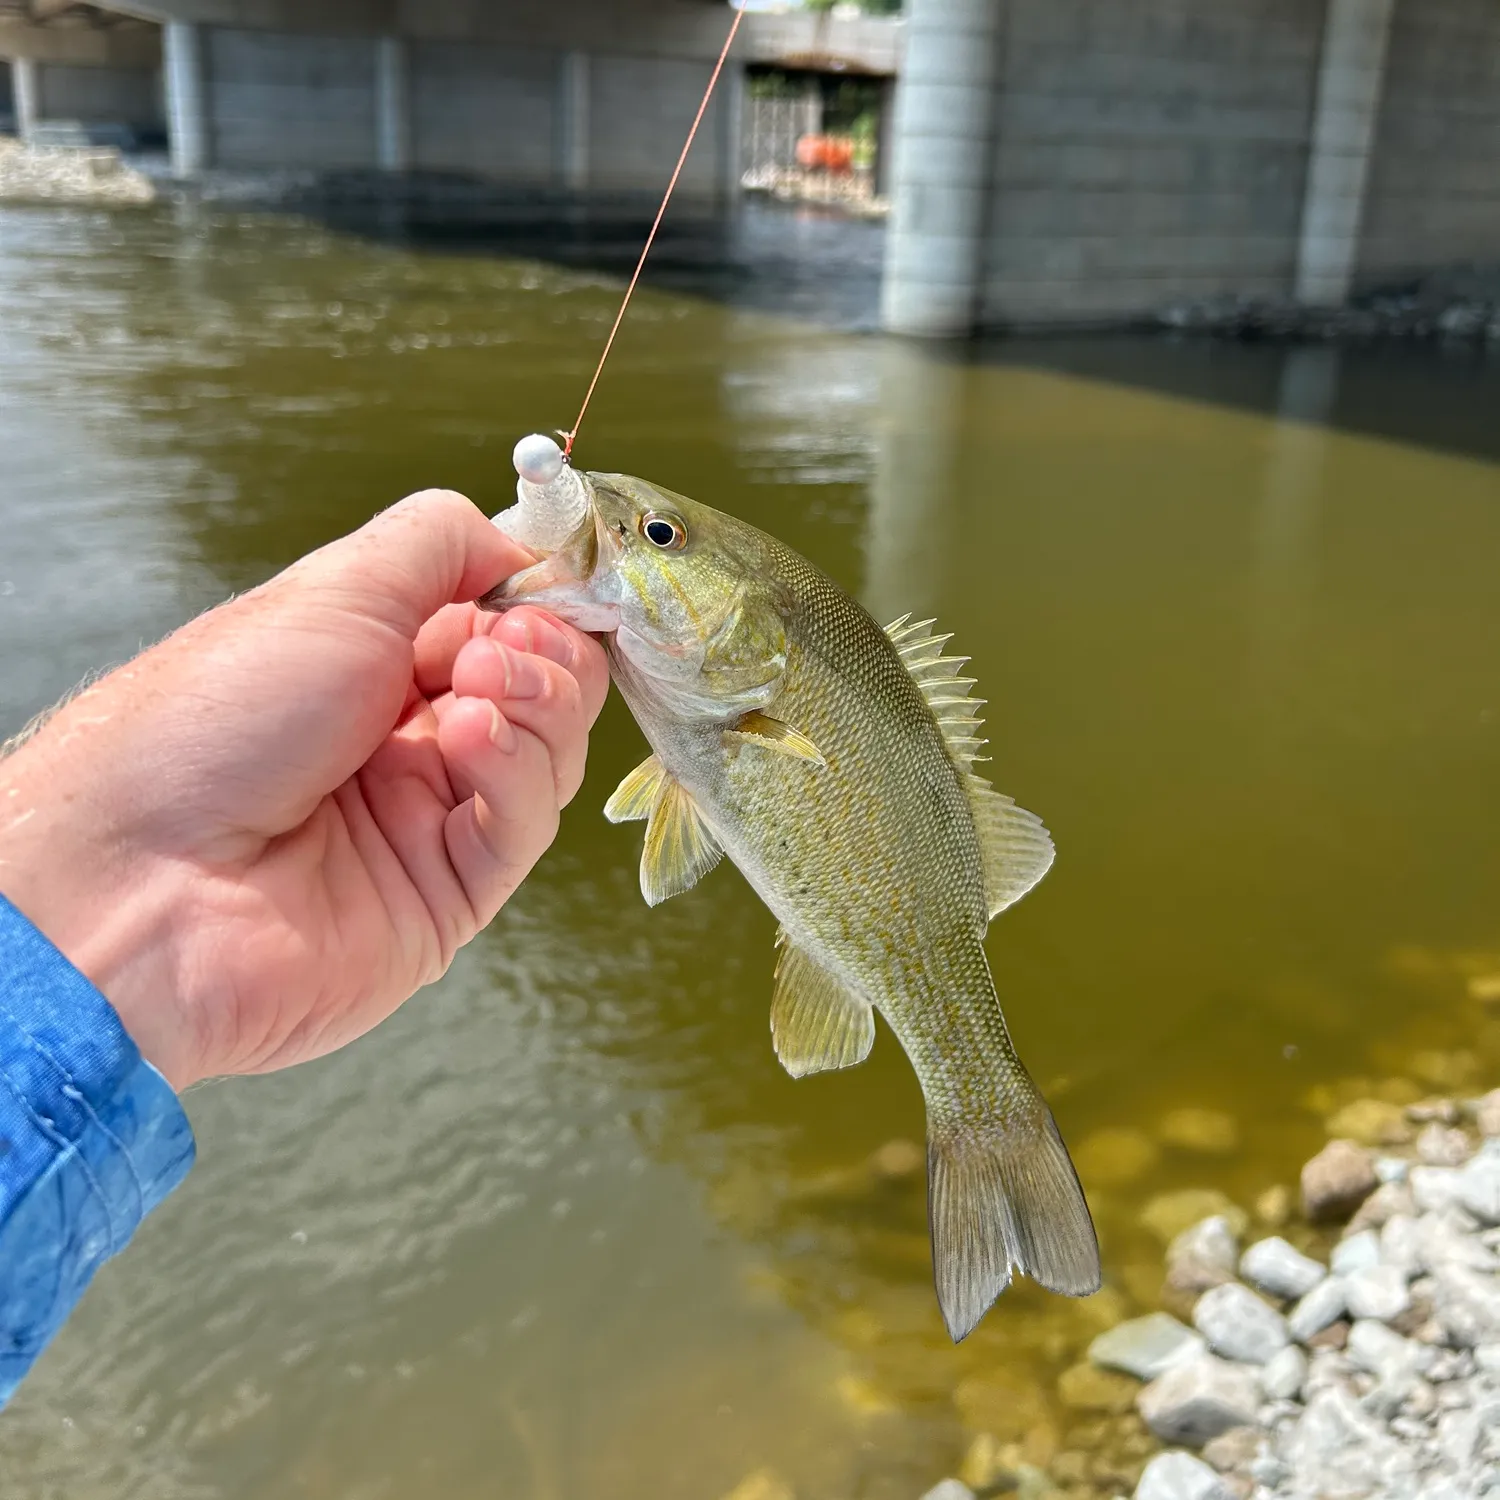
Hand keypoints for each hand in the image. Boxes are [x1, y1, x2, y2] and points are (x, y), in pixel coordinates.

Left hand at [0, 490, 608, 1090]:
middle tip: (507, 645)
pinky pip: (522, 829)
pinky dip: (516, 773)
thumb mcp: (332, 591)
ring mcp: (430, 823)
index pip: (501, 628)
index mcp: (375, 669)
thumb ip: (437, 545)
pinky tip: (470, 743)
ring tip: (480, 686)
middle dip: (547, 653)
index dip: (539, 602)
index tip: (554, 581)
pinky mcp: (450, 898)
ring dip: (537, 704)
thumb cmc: (211, 718)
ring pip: (547, 757)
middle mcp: (409, 745)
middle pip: (541, 693)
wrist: (139, 877)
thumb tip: (518, 541)